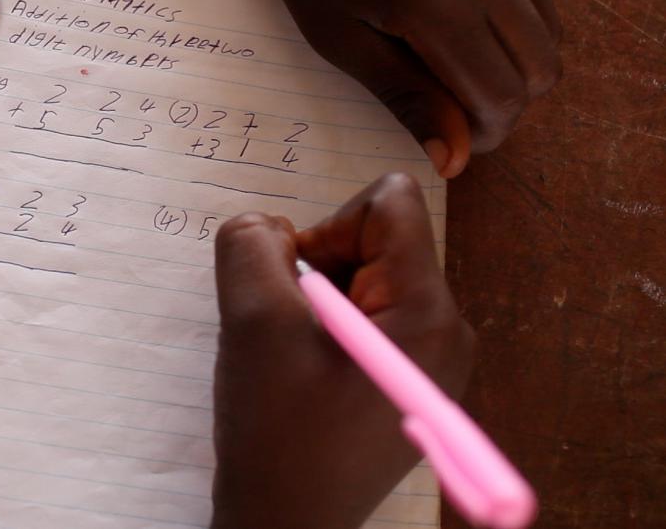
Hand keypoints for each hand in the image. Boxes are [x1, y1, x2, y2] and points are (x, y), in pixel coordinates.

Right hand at [211, 173, 474, 527]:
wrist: (286, 524)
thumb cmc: (278, 431)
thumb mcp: (253, 321)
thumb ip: (251, 245)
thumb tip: (271, 227)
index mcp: (427, 310)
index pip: (391, 202)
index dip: (330, 224)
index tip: (298, 284)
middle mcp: (447, 328)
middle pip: (380, 240)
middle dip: (321, 266)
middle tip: (289, 327)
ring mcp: (432, 358)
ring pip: (367, 278)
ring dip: (316, 299)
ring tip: (293, 356)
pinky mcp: (409, 379)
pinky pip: (367, 316)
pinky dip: (325, 327)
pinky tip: (304, 375)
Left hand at [234, 0, 561, 177]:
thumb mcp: (339, 38)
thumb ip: (404, 96)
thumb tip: (453, 157)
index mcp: (439, 0)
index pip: (501, 96)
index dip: (483, 134)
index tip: (455, 140)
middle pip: (542, 66)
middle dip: (507, 102)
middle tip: (456, 107)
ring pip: (548, 26)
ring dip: (515, 59)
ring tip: (456, 62)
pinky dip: (508, 14)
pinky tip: (455, 10)